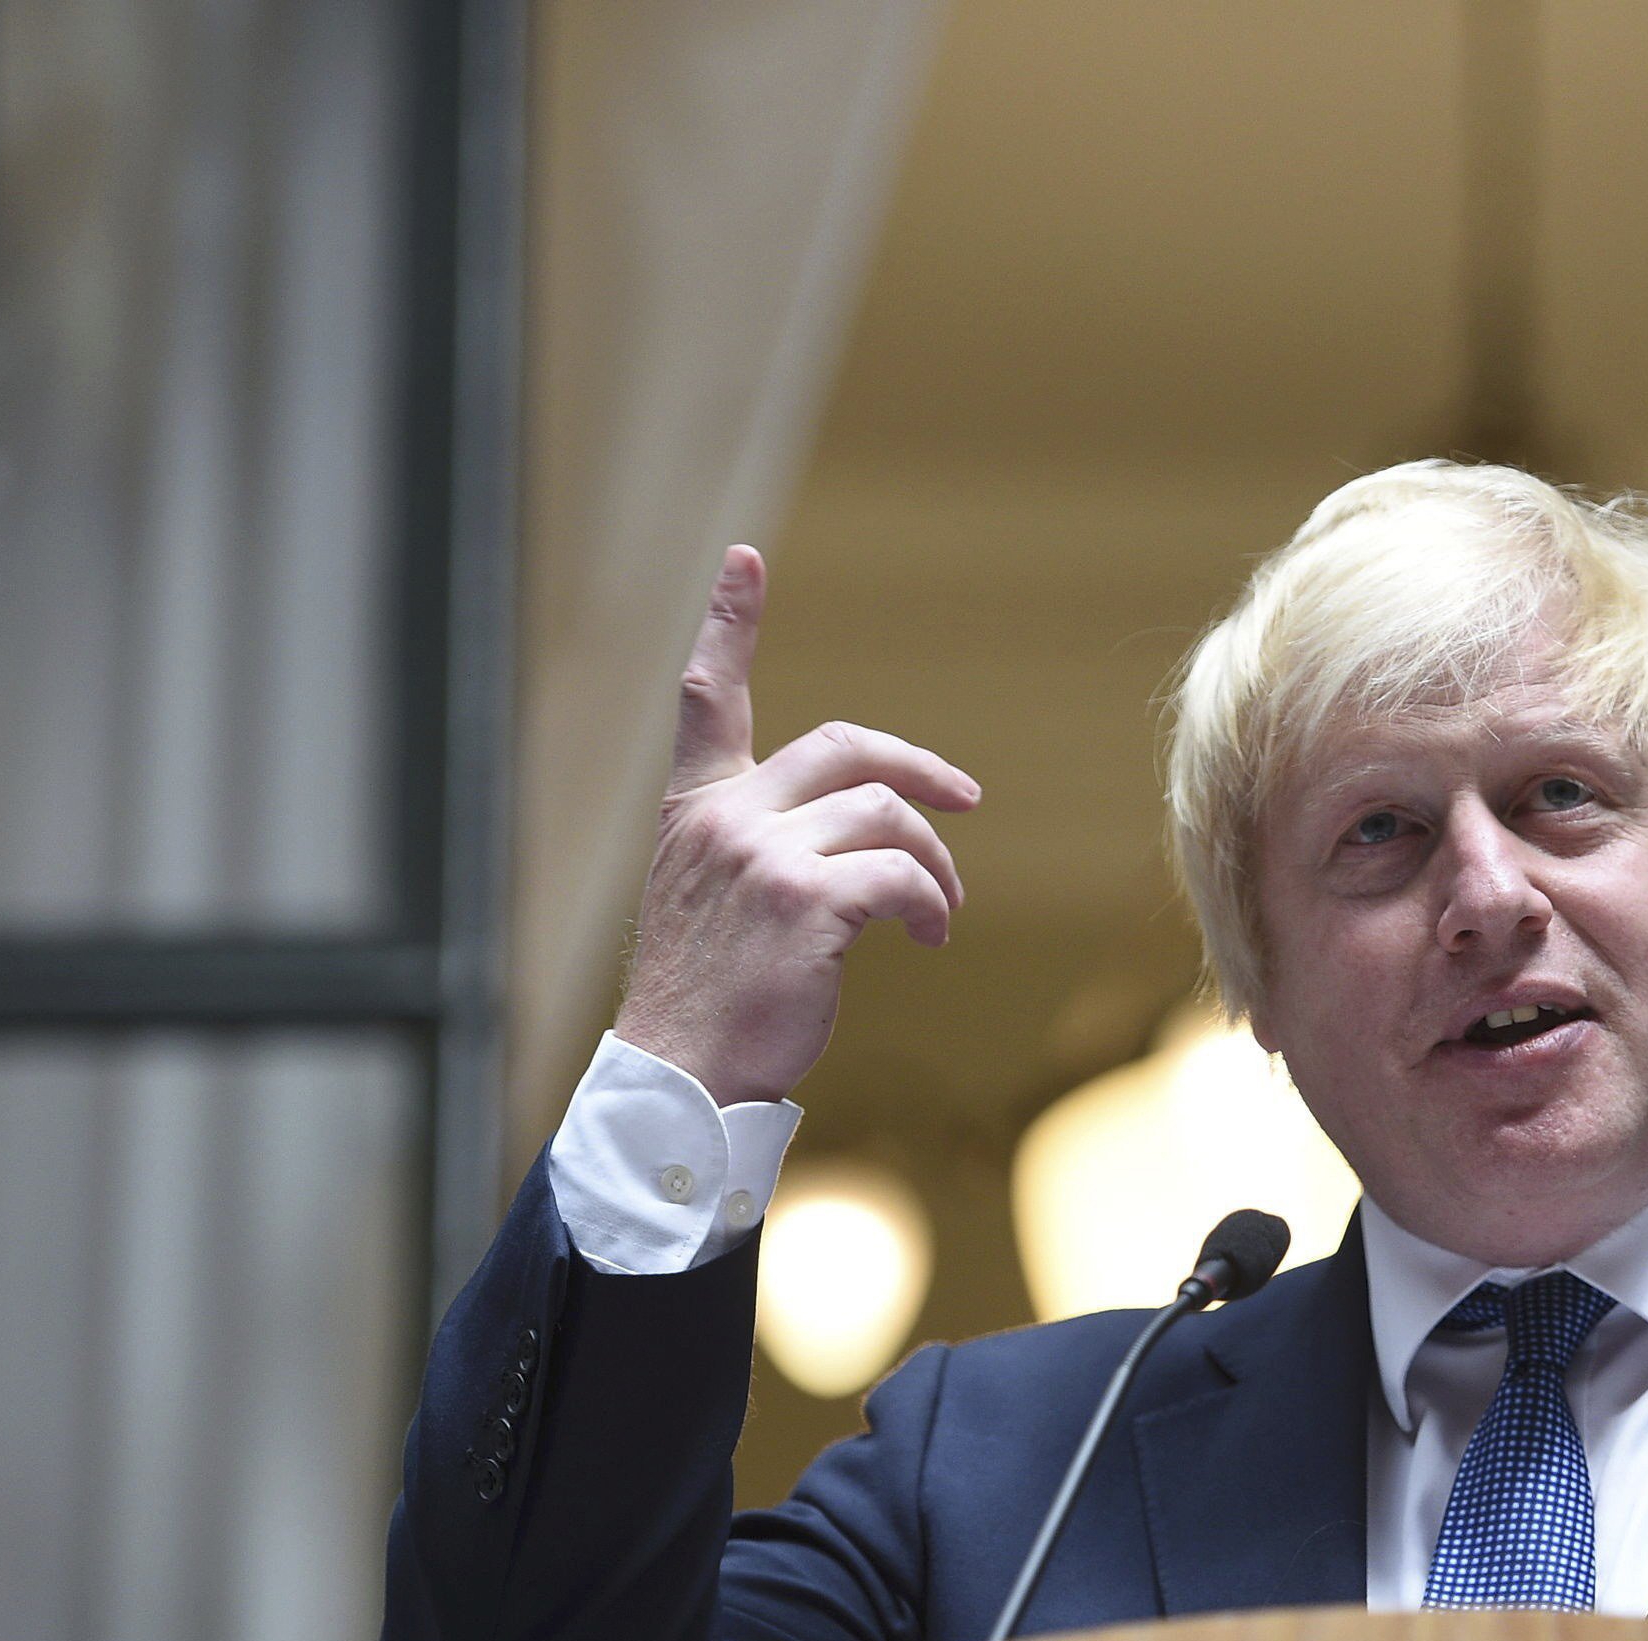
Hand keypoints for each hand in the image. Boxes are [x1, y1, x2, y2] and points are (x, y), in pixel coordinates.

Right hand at [612, 546, 978, 1104]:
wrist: (681, 1078)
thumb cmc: (711, 1002)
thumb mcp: (717, 904)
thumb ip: (768, 850)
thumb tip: (869, 842)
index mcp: (696, 810)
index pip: (707, 699)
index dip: (727, 623)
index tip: (745, 557)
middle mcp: (725, 819)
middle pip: (846, 748)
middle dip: (920, 769)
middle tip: (966, 802)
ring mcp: (762, 856)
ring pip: (887, 815)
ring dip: (934, 863)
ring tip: (941, 912)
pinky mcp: (804, 902)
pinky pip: (902, 876)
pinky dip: (933, 903)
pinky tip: (933, 935)